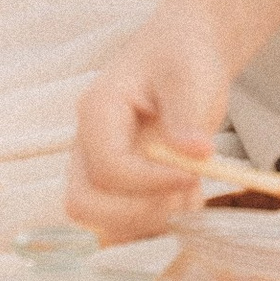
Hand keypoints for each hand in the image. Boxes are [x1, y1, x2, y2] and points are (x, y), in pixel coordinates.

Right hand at [66, 4, 233, 242]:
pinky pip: (122, 226)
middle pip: (84, 204)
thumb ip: (188, 114)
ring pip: (100, 224)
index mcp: (97, 111)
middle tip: (183, 190)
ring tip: (188, 191)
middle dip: (139, 211)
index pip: (108, 168)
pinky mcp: (114, 188)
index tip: (193, 172)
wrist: (181, 54)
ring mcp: (95, 170)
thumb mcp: (191, 74)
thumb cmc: (182, 57)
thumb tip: (195, 153)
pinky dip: (155, 225)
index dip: (151, 181)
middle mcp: (86, 146)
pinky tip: (184, 196)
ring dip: (149, 222)